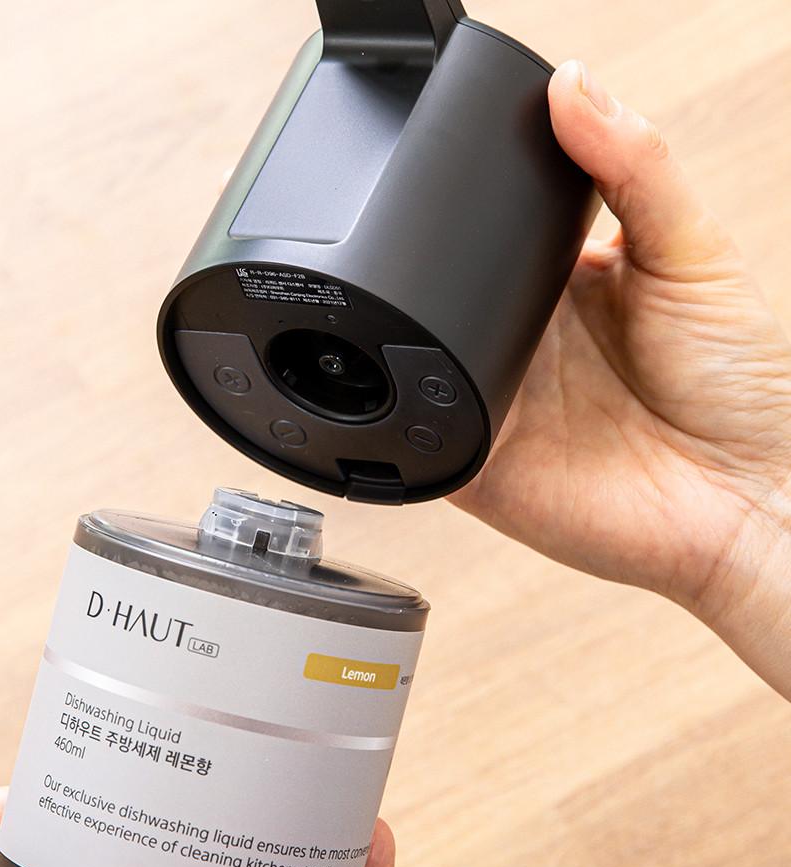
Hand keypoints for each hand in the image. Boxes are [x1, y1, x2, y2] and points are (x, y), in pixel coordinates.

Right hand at [451, 60, 790, 693]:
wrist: (746, 500)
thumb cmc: (742, 386)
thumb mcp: (693, 253)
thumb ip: (634, 167)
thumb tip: (574, 83)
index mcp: (562, 285)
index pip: (490, 229)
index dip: (463, 194)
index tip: (446, 149)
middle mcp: (520, 341)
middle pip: (438, 288)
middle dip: (417, 260)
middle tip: (416, 230)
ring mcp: (493, 401)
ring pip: (414, 353)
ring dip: (403, 329)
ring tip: (417, 299)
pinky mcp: (474, 461)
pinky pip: (416, 432)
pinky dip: (402, 408)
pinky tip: (415, 376)